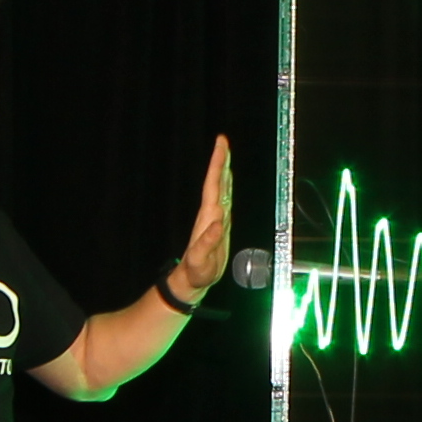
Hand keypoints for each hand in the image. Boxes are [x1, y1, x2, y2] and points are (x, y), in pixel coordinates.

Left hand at [171, 136, 233, 301]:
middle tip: (223, 141)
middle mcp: (211, 214)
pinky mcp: (220, 226)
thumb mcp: (200, 261)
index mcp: (208, 217)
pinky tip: (228, 182)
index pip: (213, 186)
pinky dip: (228, 188)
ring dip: (224, 172)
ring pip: (221, 189)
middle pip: (216, 182)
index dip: (217, 165)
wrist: (192, 281)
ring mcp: (215, 219)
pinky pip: (225, 200)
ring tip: (226, 155)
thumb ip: (207, 243)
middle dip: (220, 162)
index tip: (220, 146)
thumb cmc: (195, 272)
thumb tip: (218, 222)